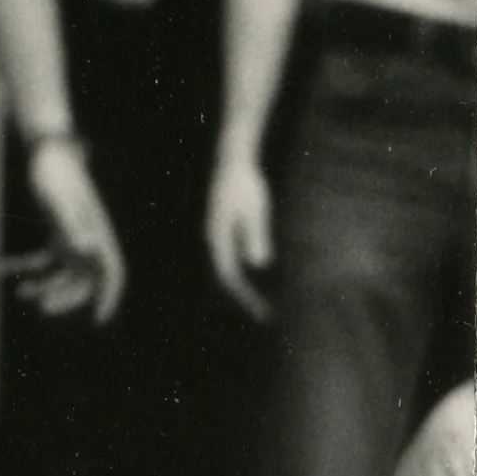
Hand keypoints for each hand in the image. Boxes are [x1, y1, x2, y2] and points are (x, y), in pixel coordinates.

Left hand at [19, 138, 125, 323]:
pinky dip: (25, 266)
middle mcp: (88, 238)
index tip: (98, 320)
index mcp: (97, 233)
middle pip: (84, 280)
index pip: (112, 272)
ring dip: (45, 285)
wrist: (45, 150)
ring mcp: (73, 236)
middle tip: (42, 307)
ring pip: (63, 273)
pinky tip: (2, 267)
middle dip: (66, 297)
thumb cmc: (54, 172)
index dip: (108, 297)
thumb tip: (87, 251)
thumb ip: (72, 224)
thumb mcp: (59, 199)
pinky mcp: (56, 232)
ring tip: (21, 291)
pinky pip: (44, 258)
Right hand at [206, 152, 273, 318]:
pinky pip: (230, 258)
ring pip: (226, 268)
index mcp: (218, 237)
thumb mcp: (256, 209)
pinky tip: (255, 275)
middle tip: (263, 314)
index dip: (243, 296)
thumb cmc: (246, 183)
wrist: (233, 161)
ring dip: (241, 287)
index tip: (260, 310)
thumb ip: (255, 235)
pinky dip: (242, 272)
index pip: (229, 275)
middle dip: (242, 297)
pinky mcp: (223, 230)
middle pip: (224, 277)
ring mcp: (216, 235)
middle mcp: (213, 239)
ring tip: (258, 301)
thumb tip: (258, 264)